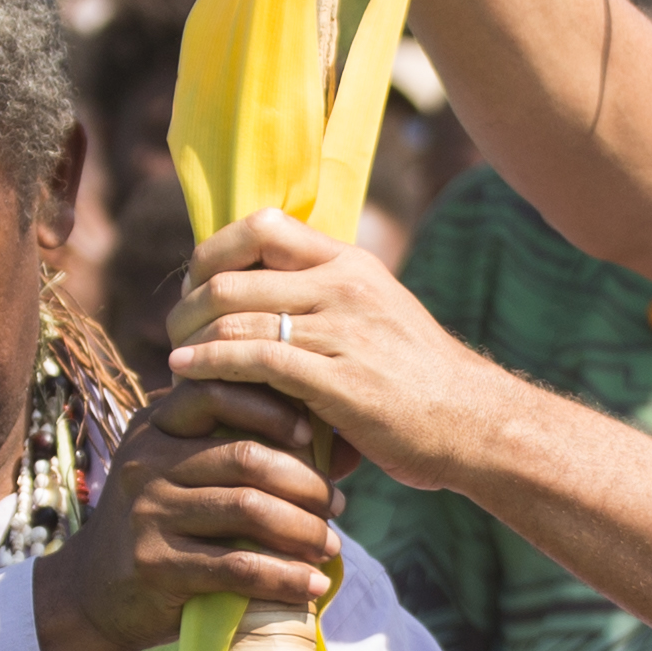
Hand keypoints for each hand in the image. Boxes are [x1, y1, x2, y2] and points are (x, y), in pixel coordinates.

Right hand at [30, 380, 353, 650]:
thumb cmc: (157, 529)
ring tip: (332, 546)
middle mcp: (146, 462)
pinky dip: (286, 577)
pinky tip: (313, 585)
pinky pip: (238, 566)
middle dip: (306, 482)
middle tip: (339, 505)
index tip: (311, 435)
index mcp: (153, 427)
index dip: (271, 408)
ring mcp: (148, 513)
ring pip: (248, 509)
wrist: (92, 595)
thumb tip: (322, 439)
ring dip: (305, 530)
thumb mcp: (172, 473)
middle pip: (245, 457)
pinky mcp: (156, 564)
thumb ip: (220, 448)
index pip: (215, 393)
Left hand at [170, 211, 522, 495]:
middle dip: (190, 303)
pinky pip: (253, 359)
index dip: (214, 252)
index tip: (198, 287)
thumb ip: (329, 304)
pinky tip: (187, 375)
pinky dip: (208, 365)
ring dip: (190, 338)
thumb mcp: (380, 318)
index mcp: (352, 264)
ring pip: (235, 315)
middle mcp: (345, 286)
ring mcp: (342, 331)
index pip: (264, 225)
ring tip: (175, 358)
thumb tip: (267, 302)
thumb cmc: (421, 382)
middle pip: (234, 273)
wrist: (476, 425)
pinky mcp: (337, 380)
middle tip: (176, 330)